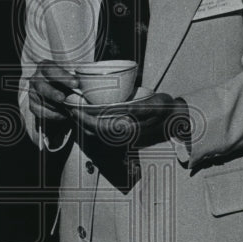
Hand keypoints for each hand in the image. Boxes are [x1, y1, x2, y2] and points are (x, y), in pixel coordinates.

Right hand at [28, 60, 79, 123]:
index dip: (62, 76)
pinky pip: (40, 111)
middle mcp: (36, 78)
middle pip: (41, 86)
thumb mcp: (70, 76)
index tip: (76, 83)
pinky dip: (52, 115)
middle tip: (62, 99)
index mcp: (45, 67)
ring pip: (40, 100)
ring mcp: (33, 92)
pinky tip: (63, 115)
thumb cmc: (66, 81)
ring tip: (68, 110)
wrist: (57, 91)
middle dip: (52, 93)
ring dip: (54, 106)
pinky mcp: (32, 105)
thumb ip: (76, 78)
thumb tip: (89, 84)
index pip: (51, 69)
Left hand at [72, 93, 188, 147]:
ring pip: (96, 133)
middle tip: (68, 106)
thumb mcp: (152, 105)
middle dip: (78, 120)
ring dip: (83, 122)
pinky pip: (102, 131)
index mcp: (127, 131)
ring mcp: (122, 136)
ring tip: (74, 109)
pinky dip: (91, 123)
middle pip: (93, 131)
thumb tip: (116, 109)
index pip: (98, 127)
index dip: (84, 119)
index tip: (74, 108)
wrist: (175, 118)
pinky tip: (87, 113)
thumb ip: (134, 109)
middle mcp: (122, 136)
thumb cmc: (163, 108)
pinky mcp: (122, 133)